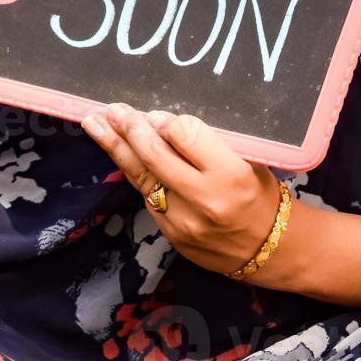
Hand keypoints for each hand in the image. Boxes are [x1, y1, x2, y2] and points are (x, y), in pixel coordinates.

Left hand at [81, 105, 279, 275]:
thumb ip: (212, 146)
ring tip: (94, 123)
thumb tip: (167, 121)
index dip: (167, 123)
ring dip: (114, 146)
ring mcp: (182, 220)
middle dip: (131, 129)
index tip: (152, 113)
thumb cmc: (259, 196)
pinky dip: (131, 169)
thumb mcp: (250, 164)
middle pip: (155, 157)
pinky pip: (145, 194)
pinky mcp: (168, 232)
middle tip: (115, 110)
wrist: (267, 250)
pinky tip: (116, 150)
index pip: (188, 138)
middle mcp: (204, 199)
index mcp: (231, 176)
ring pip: (140, 176)